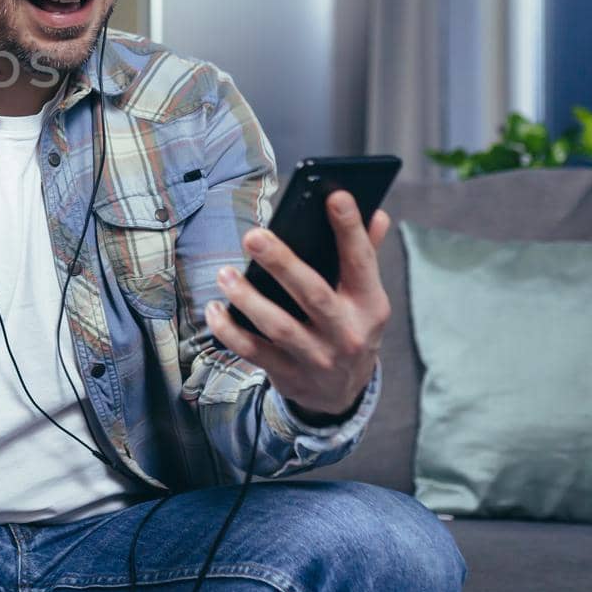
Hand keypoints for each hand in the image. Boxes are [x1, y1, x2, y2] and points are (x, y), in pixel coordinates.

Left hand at [204, 190, 392, 419]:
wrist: (343, 395)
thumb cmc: (348, 327)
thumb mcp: (365, 298)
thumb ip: (365, 255)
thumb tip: (377, 213)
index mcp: (369, 305)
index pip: (362, 261)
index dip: (350, 229)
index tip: (334, 195)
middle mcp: (347, 333)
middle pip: (313, 294)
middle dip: (282, 263)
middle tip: (253, 235)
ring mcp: (318, 358)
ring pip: (280, 326)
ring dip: (248, 299)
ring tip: (225, 274)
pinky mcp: (289, 376)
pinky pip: (254, 352)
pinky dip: (230, 331)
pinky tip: (214, 309)